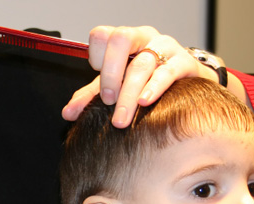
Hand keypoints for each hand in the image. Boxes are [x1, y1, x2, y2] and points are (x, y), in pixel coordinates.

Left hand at [62, 26, 224, 126]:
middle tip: (108, 101)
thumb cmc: (145, 82)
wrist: (186, 86)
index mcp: (123, 40)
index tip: (100, 85)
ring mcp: (165, 47)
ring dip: (128, 93)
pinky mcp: (184, 62)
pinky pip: (168, 71)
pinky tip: (145, 103)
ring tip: (121, 118)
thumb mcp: (114, 87)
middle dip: (111, 73)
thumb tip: (68, 113)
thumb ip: (90, 97)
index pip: (101, 34)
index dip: (96, 58)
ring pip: (143, 62)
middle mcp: (143, 37)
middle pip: (122, 39)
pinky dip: (154, 88)